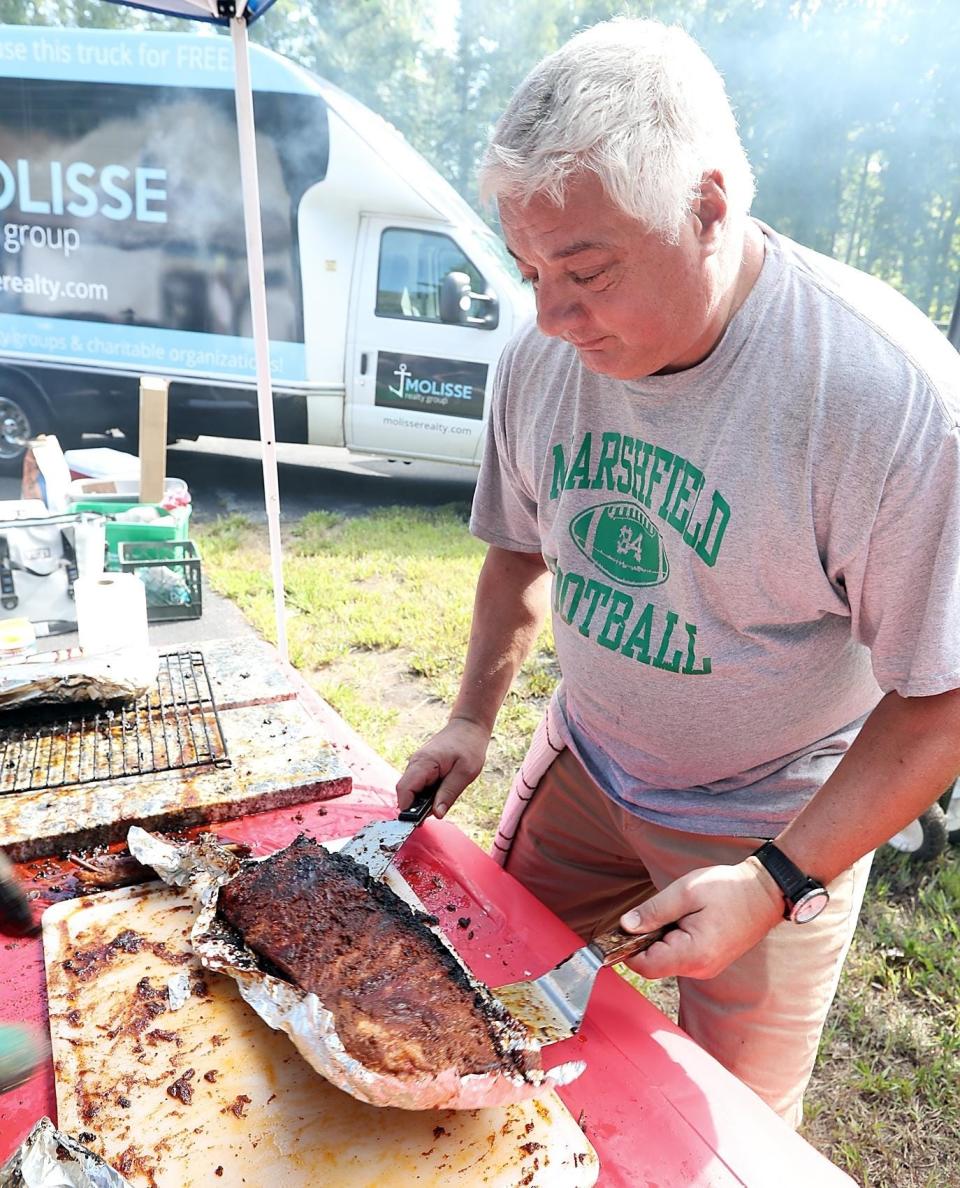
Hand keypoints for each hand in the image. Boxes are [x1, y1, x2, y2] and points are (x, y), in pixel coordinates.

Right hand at [396, 716, 491, 818]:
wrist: (469, 726)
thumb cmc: (469, 746)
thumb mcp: (465, 772)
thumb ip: (449, 793)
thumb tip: (436, 815)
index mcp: (423, 763)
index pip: (404, 790)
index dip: (407, 809)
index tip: (418, 822)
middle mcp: (415, 763)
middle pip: (405, 792)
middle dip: (417, 806)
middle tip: (439, 808)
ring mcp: (417, 765)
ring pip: (412, 790)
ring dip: (423, 800)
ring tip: (444, 795)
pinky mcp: (422, 767)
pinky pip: (418, 785)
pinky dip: (427, 793)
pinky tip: (442, 789)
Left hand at [617, 859, 784, 980]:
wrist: (765, 893)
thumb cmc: (728, 890)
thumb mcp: (685, 892)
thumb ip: (653, 911)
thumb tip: (625, 926)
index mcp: (693, 954)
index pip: (645, 966)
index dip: (627, 949)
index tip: (622, 928)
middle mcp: (700, 969)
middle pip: (653, 964)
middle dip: (647, 939)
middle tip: (660, 911)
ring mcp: (706, 967)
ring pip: (666, 960)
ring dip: (662, 938)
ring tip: (680, 912)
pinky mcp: (709, 961)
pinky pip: (680, 956)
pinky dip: (674, 939)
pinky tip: (688, 919)